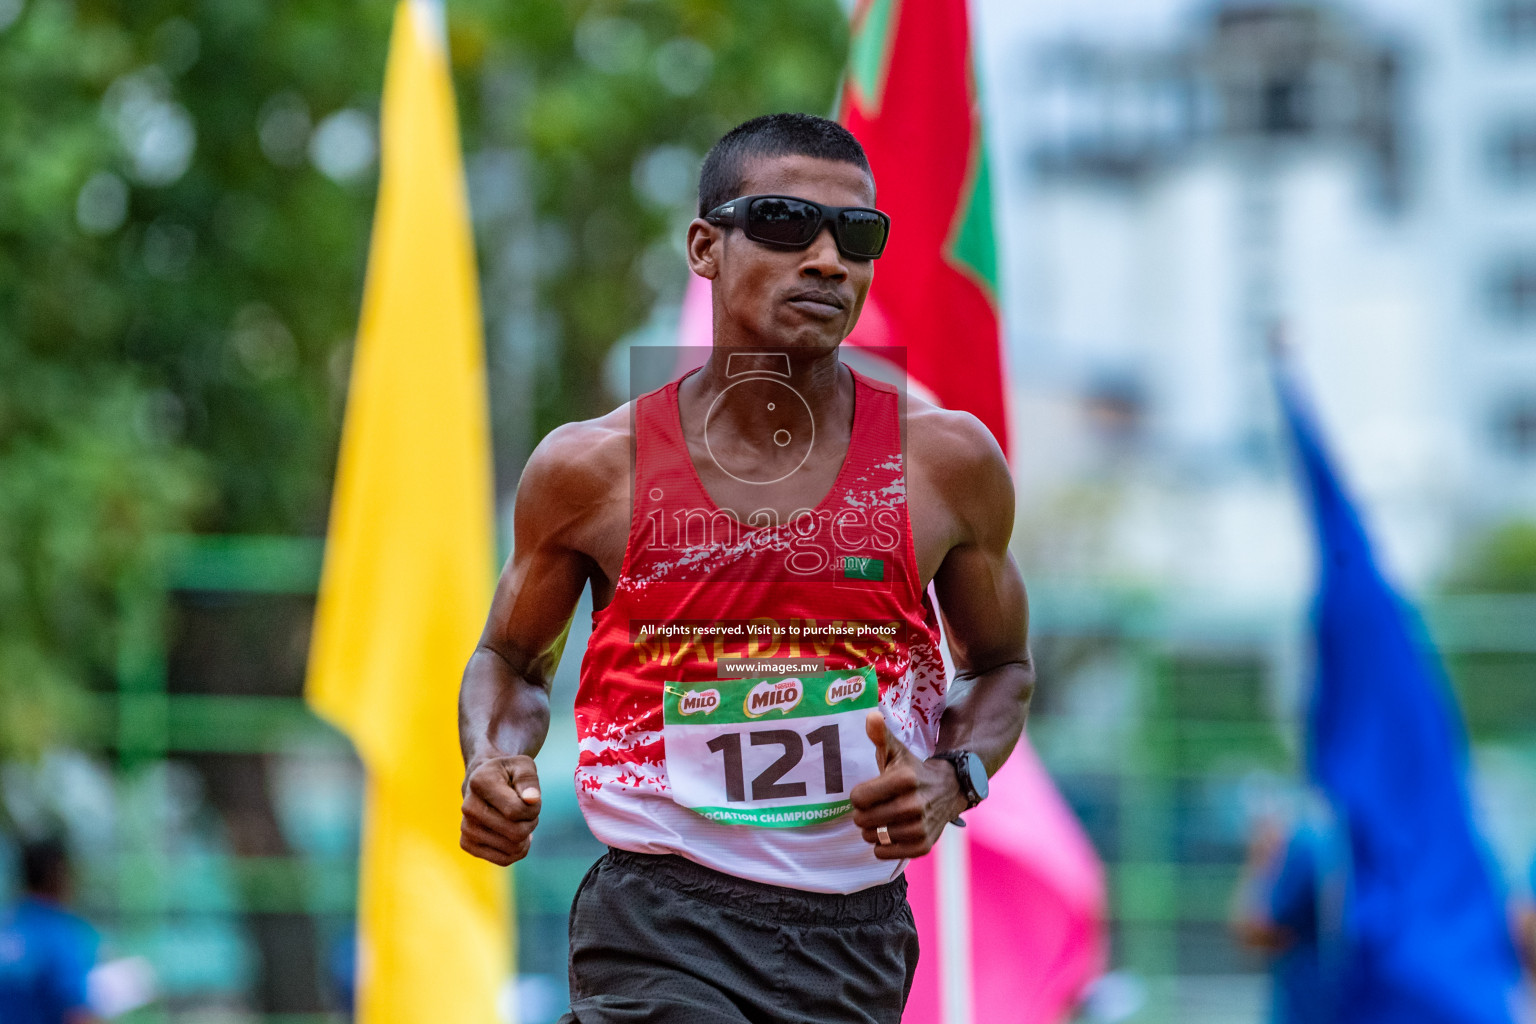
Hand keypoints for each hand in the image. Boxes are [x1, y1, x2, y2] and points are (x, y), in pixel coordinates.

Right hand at [460, 754, 541, 865]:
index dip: (533, 808)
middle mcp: (468, 806)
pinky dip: (517, 851)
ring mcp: (466, 827)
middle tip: (528, 812)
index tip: (532, 799)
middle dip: (531, 823)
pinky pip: (503, 860)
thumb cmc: (508, 774)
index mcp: (480, 782)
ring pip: (512, 848)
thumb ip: (528, 779)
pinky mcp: (467, 844)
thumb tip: (531, 800)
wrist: (483, 783)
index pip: (516, 811)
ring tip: (518, 820)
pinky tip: (515, 836)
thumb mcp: (522, 766)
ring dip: (525, 836)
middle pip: (516, 833)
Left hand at [850, 710, 966, 859]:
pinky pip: (883, 854)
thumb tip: (870, 716)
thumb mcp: (897, 751)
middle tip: (874, 806)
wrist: (950, 789)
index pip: (858, 798)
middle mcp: (914, 805)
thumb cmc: (913, 770)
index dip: (858, 795)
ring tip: (882, 818)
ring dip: (871, 830)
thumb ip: (880, 735)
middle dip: (862, 813)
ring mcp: (919, 827)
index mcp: (904, 779)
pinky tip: (891, 832)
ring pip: (872, 838)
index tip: (869, 791)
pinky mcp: (923, 846)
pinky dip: (882, 846)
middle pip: (862, 820)